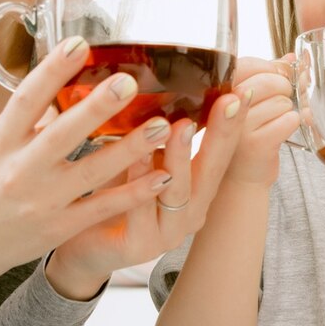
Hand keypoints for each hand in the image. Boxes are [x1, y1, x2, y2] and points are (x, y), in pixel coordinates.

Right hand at [0, 35, 244, 300]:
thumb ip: (30, 121)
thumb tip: (63, 84)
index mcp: (0, 143)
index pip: (25, 100)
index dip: (52, 71)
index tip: (78, 44)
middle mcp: (19, 170)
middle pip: (61, 134)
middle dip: (96, 108)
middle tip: (128, 82)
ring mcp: (41, 202)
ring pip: (92, 172)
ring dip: (130, 149)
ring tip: (162, 126)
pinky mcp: (59, 228)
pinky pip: (103, 208)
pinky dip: (134, 193)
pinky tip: (162, 176)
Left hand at [46, 88, 251, 296]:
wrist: (83, 247)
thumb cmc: (114, 195)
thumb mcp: (140, 159)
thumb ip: (154, 132)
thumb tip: (160, 78)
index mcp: (195, 189)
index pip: (221, 153)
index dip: (232, 125)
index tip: (240, 92)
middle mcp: (189, 211)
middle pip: (211, 170)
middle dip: (221, 134)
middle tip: (229, 102)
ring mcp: (167, 232)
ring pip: (179, 191)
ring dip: (179, 156)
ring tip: (180, 126)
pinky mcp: (139, 246)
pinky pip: (141, 213)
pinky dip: (139, 183)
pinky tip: (134, 159)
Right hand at [223, 53, 299, 186]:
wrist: (238, 179)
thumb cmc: (243, 137)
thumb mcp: (247, 104)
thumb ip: (267, 77)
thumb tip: (291, 58)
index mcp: (217, 92)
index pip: (249, 64)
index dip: (269, 68)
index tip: (276, 77)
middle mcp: (223, 108)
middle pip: (269, 81)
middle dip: (283, 89)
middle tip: (278, 102)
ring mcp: (240, 127)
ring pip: (283, 101)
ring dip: (286, 110)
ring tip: (273, 122)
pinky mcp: (258, 144)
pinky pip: (291, 119)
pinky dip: (293, 124)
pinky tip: (280, 132)